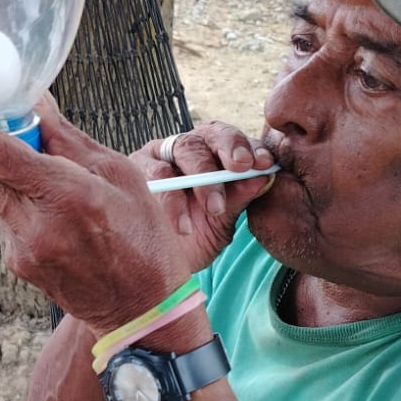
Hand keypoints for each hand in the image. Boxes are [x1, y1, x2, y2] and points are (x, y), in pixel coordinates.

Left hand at [0, 97, 193, 335]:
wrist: (143, 308)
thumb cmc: (144, 238)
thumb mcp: (120, 174)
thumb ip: (68, 138)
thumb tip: (35, 102)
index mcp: (66, 195)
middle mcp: (36, 225)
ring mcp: (22, 249)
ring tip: (31, 166)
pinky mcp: (18, 264)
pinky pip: (4, 219)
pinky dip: (14, 201)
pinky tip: (47, 207)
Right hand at [134, 122, 276, 273]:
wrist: (158, 264)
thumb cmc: (195, 236)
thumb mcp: (222, 221)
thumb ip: (239, 197)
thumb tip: (264, 176)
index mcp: (213, 155)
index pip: (233, 141)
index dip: (250, 147)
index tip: (265, 163)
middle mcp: (187, 148)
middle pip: (208, 135)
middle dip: (229, 148)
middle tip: (242, 167)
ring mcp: (160, 155)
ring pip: (184, 148)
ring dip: (203, 177)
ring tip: (214, 208)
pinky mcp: (135, 167)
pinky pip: (156, 174)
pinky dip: (173, 200)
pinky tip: (183, 226)